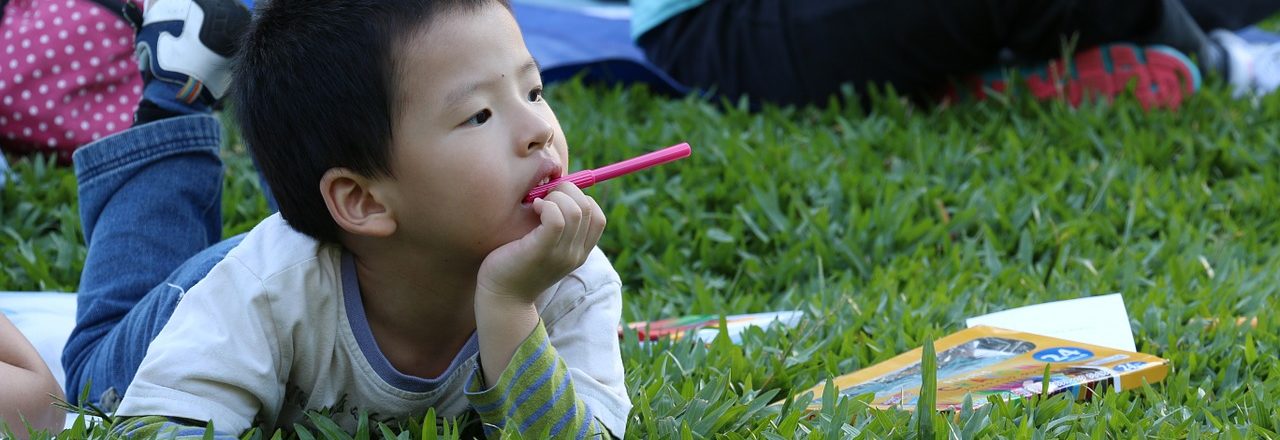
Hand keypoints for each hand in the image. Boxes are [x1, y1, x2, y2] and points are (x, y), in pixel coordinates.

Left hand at [477, 182, 605, 303]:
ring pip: (575, 210)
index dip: (580, 199)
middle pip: (588, 208)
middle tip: (544, 197)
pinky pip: (556, 219)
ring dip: (555, 197)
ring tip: (537, 203)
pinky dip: (546, 205)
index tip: (557, 200)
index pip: (598, 217)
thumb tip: (554, 193)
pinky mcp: (542, 251)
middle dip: (567, 191)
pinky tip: (533, 208)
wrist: (502, 299)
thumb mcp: (545, 248)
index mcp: (580, 253)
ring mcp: (562, 254)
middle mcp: (576, 254)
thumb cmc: (517, 266)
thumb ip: (556, 228)